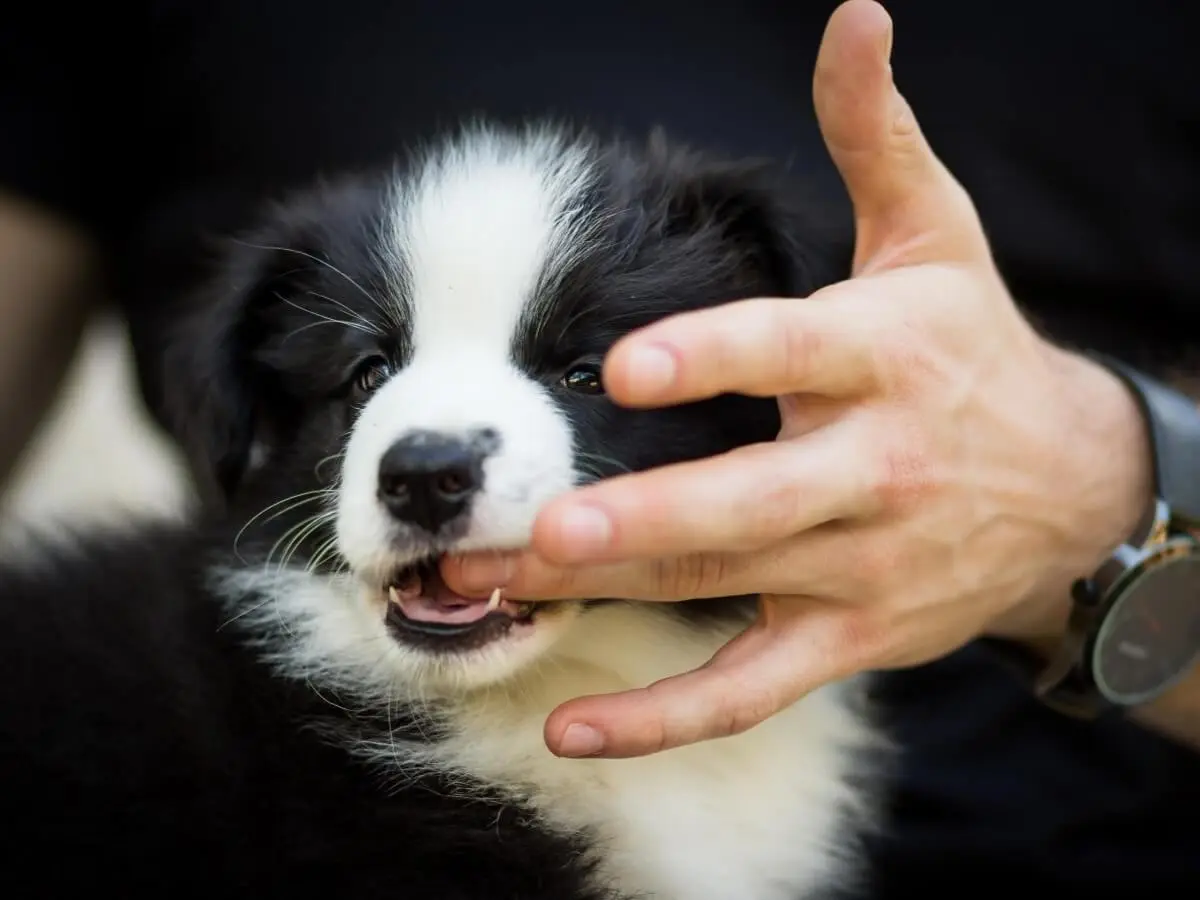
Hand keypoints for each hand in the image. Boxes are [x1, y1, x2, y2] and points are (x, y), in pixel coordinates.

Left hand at [443, 0, 1152, 757]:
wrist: (1068, 485)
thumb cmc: (973, 350)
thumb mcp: (939, 237)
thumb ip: (876, 136)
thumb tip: (854, 15)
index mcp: (887, 356)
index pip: (795, 351)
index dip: (717, 357)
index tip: (628, 366)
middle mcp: (875, 467)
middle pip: (749, 501)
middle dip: (644, 519)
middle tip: (540, 529)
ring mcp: (861, 564)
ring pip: (726, 587)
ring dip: (614, 595)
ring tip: (496, 592)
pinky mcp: (848, 636)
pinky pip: (750, 688)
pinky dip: (664, 721)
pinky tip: (571, 732)